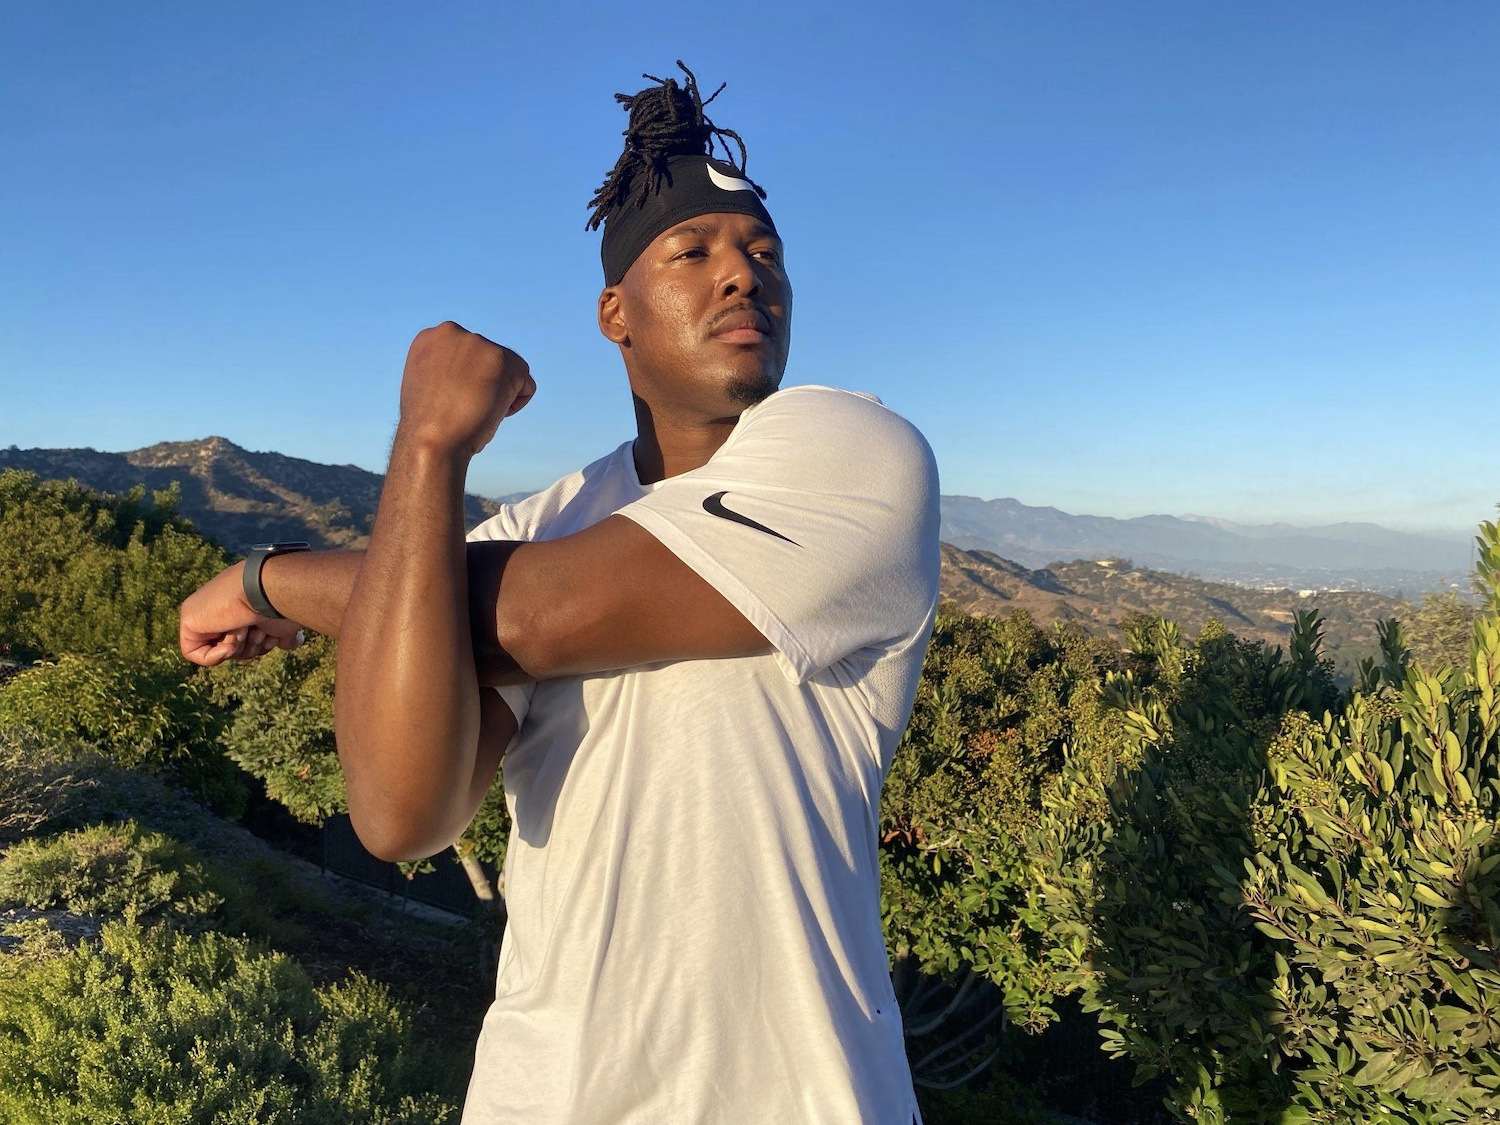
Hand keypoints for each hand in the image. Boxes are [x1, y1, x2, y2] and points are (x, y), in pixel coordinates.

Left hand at [179, 563, 304, 666]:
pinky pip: (196, 655)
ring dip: (238, 646)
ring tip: (245, 627)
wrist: (264, 589)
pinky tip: (229, 638)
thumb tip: (292, 642)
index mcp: (240, 608)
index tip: (270, 635)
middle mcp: (221, 610)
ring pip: (218, 652)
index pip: (246, 640)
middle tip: (257, 632)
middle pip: (233, 649)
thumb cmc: (277, 604)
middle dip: (250, 646)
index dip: (260, 645)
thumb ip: (282, 635)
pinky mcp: (189, 621)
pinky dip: (216, 654)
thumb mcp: (282, 625)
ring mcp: (204, 615)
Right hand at [397, 322, 535, 457]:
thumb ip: (448, 368)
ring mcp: (479, 343)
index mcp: (431, 338)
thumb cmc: (429, 426)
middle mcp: (453, 332)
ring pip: (509, 371)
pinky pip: (526, 384)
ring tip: (475, 410)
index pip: (467, 356)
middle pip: (489, 360)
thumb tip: (473, 372)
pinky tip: (491, 412)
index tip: (451, 400)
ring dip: (499, 394)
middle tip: (464, 408)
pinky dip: (516, 404)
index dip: (465, 383)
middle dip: (484, 385)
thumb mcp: (430, 384)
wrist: (430, 441)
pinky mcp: (504, 359)